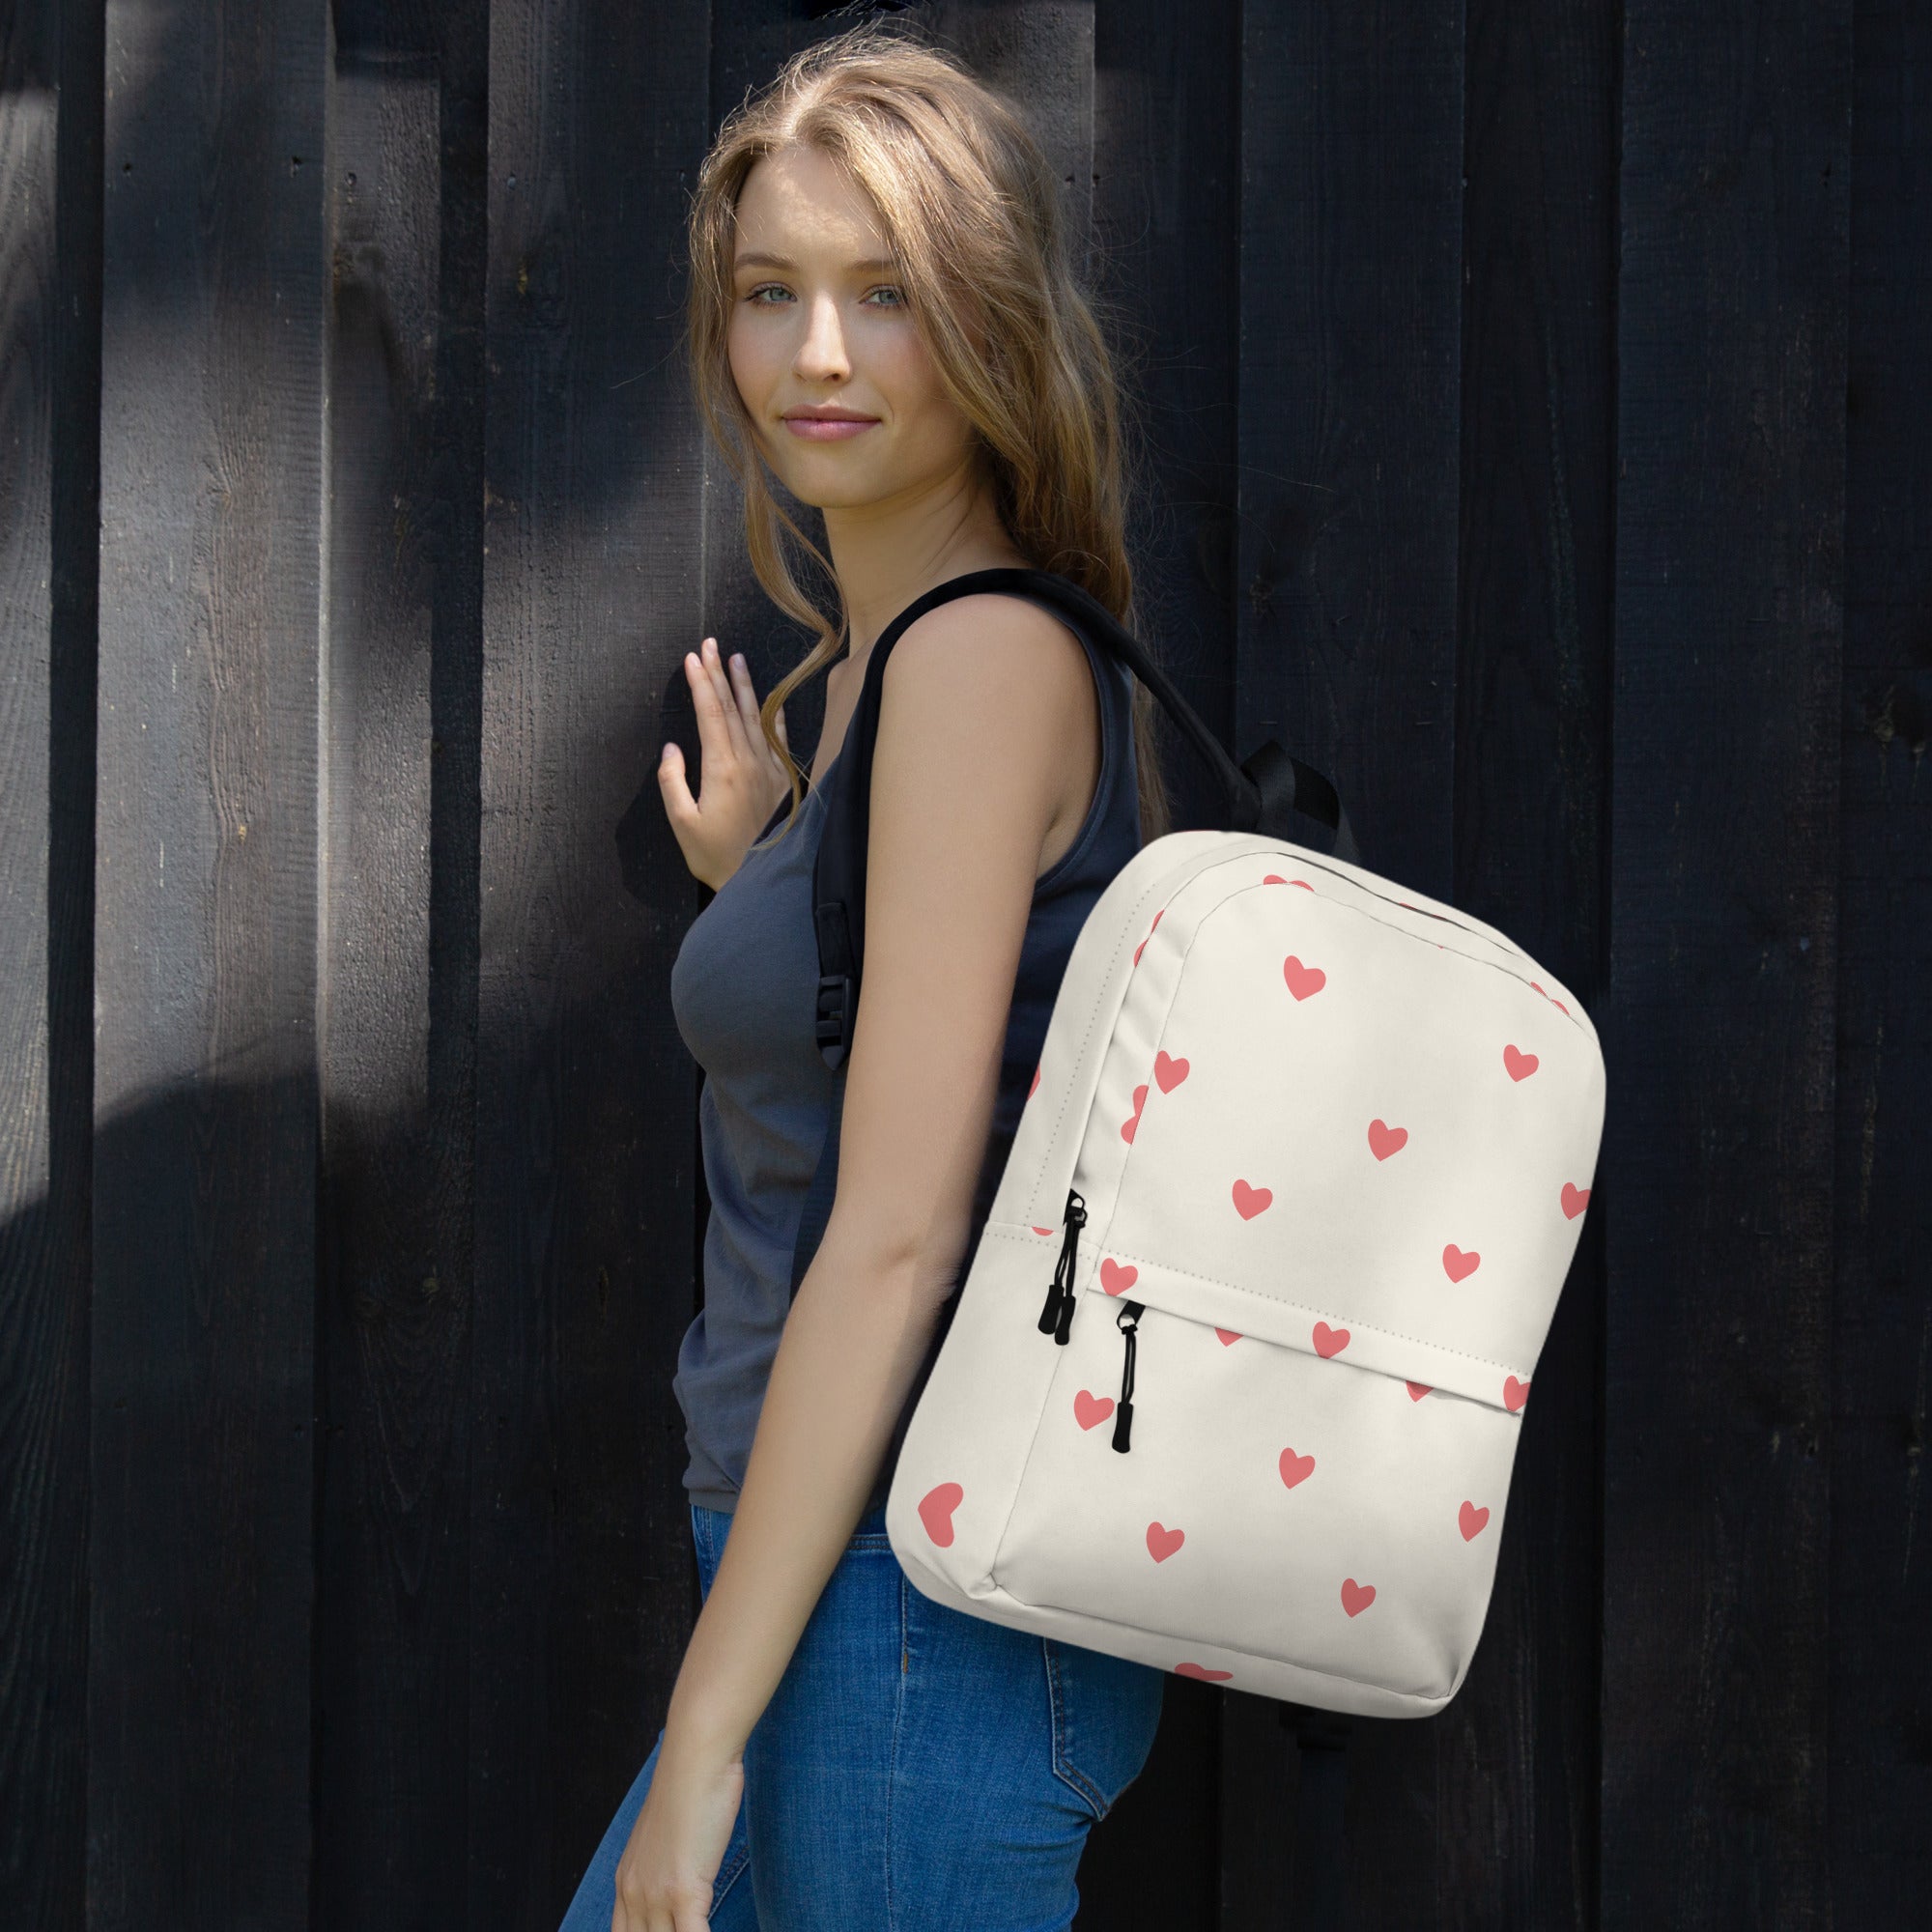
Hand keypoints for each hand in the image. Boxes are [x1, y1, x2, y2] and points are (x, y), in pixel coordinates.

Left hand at [611, 1732, 745, 1931]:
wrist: (696, 1757)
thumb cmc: (690, 1785)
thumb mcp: (666, 1832)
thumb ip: (665, 1863)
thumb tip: (683, 1876)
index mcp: (627, 1881)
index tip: (668, 1931)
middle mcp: (634, 1893)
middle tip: (686, 1930)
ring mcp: (656, 1895)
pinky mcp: (683, 1892)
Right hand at [659, 637, 791, 889]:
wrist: (764, 880)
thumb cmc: (717, 857)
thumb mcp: (683, 824)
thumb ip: (673, 783)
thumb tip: (672, 749)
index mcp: (721, 769)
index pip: (710, 713)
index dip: (701, 683)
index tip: (693, 658)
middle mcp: (749, 762)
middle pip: (732, 708)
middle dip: (719, 674)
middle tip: (711, 645)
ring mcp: (770, 769)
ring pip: (756, 718)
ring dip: (745, 686)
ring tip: (738, 659)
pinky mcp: (783, 781)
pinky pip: (777, 739)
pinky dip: (773, 716)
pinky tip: (770, 701)